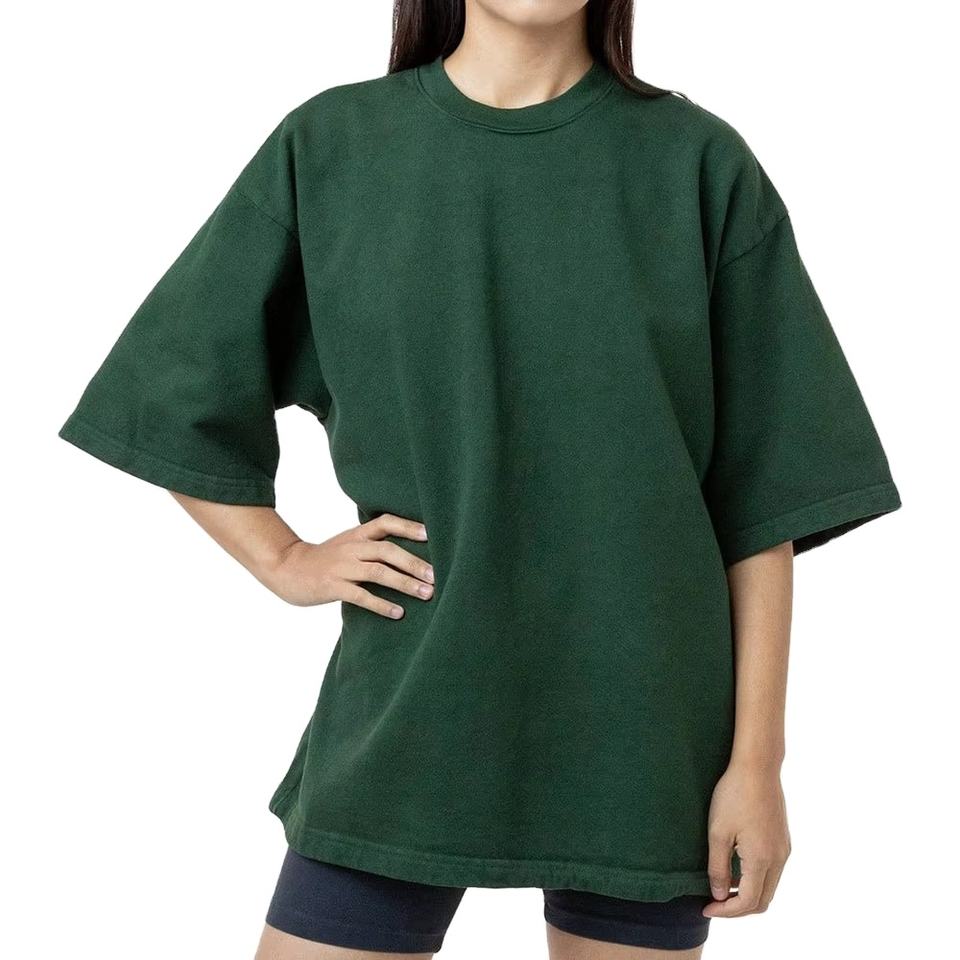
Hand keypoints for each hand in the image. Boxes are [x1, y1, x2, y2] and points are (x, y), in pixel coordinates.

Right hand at [264, 513, 433, 617]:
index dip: (409, 527)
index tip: (431, 534)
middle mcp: (351, 548)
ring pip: (378, 572)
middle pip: (388, 550)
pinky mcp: (333, 587)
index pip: (386, 522)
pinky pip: (361, 596)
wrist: (286, 568)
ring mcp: (342, 567)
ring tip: (426, 594)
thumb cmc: (324, 559)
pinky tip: (398, 613)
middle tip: (436, 575)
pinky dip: (381, 604)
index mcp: (356, 535)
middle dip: (414, 563)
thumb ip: (372, 544)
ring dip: (405, 583)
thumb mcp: (347, 544)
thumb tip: (409, 553)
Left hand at [702, 761, 790, 917]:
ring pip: (769, 887)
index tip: (706, 907)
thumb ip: (719, 867)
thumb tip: (720, 895)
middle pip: (762, 901)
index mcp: (762, 860)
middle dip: (738, 908)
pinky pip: (772, 871)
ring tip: (722, 887)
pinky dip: (755, 879)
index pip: (747, 902)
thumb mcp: (718, 832)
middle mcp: (779, 859)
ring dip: (747, 894)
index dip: (726, 911)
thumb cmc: (733, 795)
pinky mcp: (783, 840)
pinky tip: (735, 869)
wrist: (757, 767)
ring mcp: (784, 849)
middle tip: (714, 902)